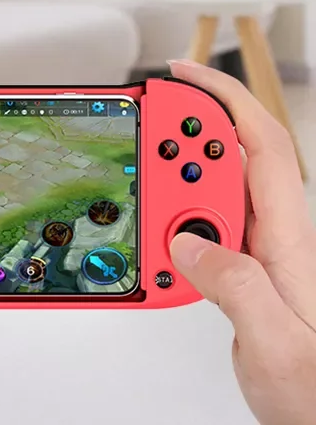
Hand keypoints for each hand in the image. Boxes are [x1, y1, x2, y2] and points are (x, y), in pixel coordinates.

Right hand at [168, 59, 315, 424]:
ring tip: (137, 188)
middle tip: (141, 126)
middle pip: (227, 158)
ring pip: (206, 192)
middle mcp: (271, 236)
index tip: (180, 78)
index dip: (222, 100)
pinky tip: (150, 236)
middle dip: (182, 131)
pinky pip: (196, 227)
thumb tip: (188, 239)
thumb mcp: (277, 346)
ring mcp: (253, 251)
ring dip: (168, 183)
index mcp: (288, 239)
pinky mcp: (237, 269)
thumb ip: (234, 285)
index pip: (259, 146)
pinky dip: (166, 221)